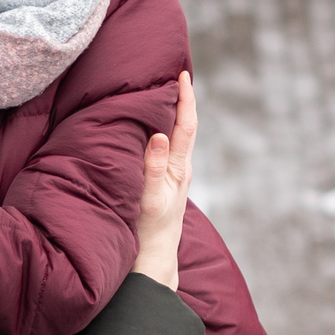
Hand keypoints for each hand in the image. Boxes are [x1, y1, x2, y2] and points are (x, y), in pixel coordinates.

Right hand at [131, 73, 196, 292]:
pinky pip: (164, 149)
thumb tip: (160, 134)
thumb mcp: (149, 200)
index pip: (186, 126)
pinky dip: (160, 131)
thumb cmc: (148, 233)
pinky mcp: (163, 183)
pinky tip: (151, 125)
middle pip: (184, 127)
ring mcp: (172, 177)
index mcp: (178, 169)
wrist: (150, 263)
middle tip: (173, 72)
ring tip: (163, 91)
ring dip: (171, 114)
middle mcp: (179, 170)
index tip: (182, 75)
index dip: (186, 99)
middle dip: (181, 100)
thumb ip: (153, 168)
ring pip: (175, 137)